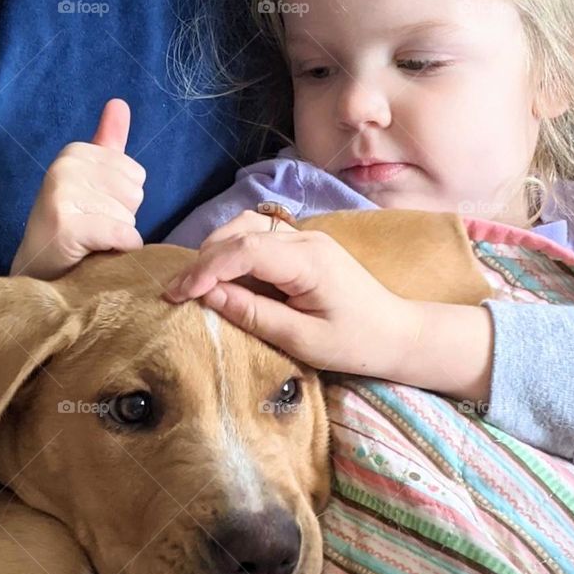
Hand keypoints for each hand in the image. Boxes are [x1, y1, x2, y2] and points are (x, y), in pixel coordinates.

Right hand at [10, 98, 145, 278]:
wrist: (37, 273)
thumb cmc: (71, 228)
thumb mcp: (90, 180)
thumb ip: (108, 143)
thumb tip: (119, 103)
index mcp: (74, 152)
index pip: (136, 174)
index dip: (122, 201)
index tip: (92, 210)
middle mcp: (65, 166)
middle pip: (135, 193)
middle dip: (121, 218)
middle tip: (89, 229)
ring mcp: (62, 193)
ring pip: (129, 216)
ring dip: (115, 238)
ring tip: (87, 242)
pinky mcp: (65, 224)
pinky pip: (121, 234)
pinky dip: (116, 250)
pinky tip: (92, 253)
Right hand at [162, 222, 416, 377]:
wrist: (398, 335)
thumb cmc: (356, 344)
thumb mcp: (302, 340)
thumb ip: (254, 314)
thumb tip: (208, 296)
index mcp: (308, 260)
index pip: (244, 250)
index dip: (205, 269)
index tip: (176, 294)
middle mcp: (306, 239)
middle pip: (239, 232)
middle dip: (203, 260)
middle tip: (175, 293)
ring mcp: (306, 238)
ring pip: (246, 229)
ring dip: (216, 253)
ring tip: (195, 286)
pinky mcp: (304, 248)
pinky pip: (259, 240)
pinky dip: (233, 255)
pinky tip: (222, 280)